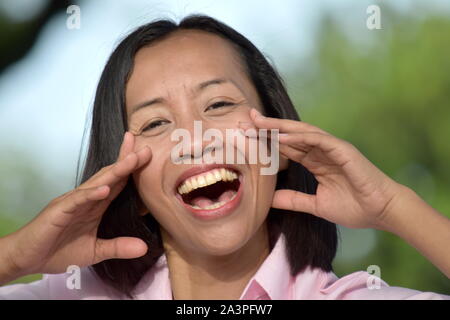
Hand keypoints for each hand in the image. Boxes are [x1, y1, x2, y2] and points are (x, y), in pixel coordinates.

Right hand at [1, 132, 150, 281]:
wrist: (27, 258)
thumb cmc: (58, 250)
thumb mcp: (95, 251)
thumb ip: (118, 247)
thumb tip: (144, 248)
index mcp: (96, 206)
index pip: (118, 183)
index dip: (133, 170)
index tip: (148, 156)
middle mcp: (87, 199)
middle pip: (111, 176)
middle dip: (128, 162)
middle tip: (147, 149)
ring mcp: (73, 202)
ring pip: (97, 183)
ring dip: (115, 171)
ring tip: (132, 160)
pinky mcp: (60, 210)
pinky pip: (77, 200)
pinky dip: (91, 194)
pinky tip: (105, 189)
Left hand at [240, 109, 403, 229]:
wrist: (381, 212)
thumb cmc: (354, 207)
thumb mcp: (316, 205)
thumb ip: (294, 200)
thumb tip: (270, 200)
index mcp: (315, 161)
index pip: (286, 147)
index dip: (266, 141)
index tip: (246, 136)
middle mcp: (321, 151)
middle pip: (290, 135)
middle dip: (268, 127)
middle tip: (245, 119)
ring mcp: (332, 148)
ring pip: (302, 132)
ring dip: (279, 127)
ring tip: (258, 122)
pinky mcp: (343, 150)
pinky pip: (318, 141)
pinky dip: (300, 137)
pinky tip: (281, 137)